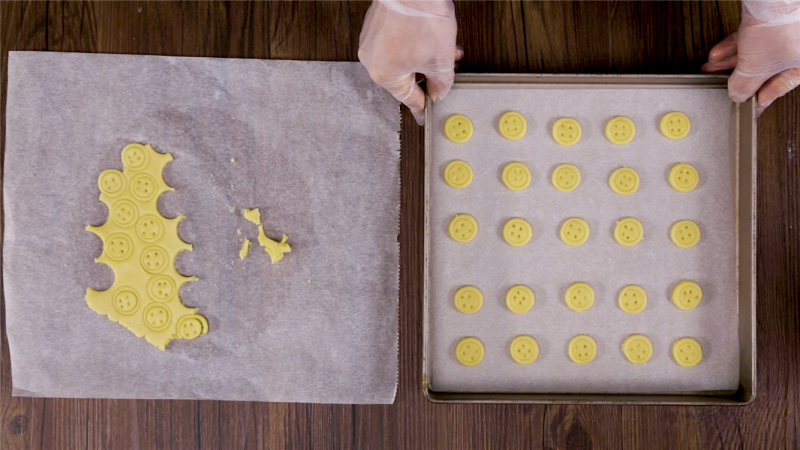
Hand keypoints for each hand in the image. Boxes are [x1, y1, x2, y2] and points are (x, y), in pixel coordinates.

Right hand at [358, 0, 460, 124]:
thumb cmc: (422, 18)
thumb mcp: (441, 60)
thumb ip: (441, 84)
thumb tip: (438, 92)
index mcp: (385, 75)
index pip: (408, 98)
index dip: (423, 106)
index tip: (424, 114)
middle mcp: (372, 60)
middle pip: (405, 77)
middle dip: (429, 73)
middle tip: (445, 69)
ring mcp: (371, 40)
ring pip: (401, 59)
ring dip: (423, 58)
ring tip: (443, 49)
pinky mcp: (375, 24)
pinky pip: (395, 43)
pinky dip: (412, 43)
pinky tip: (429, 36)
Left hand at [702, 1, 799, 113]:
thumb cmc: (778, 28)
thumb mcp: (756, 67)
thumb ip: (744, 86)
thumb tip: (737, 95)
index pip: (778, 88)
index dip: (758, 98)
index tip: (745, 106)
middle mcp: (796, 48)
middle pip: (764, 70)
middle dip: (737, 77)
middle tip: (722, 85)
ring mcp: (785, 33)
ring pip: (755, 53)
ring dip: (730, 62)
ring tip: (712, 69)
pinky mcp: (771, 19)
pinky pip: (751, 38)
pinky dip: (733, 47)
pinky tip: (717, 54)